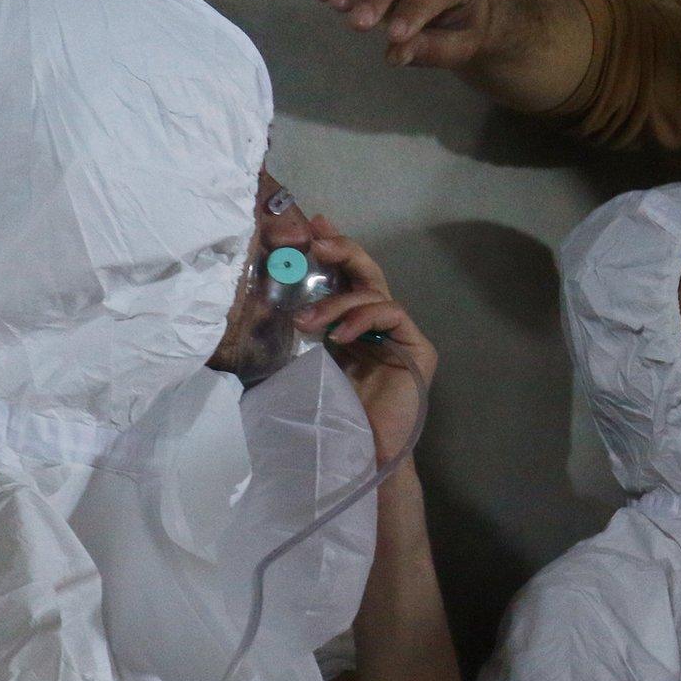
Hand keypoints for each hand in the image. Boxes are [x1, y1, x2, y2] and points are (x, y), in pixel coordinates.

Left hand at [292, 215, 437, 463]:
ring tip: (307, 321)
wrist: (360, 456)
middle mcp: (380, 326)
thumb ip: (301, 334)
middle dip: (341, 250)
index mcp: (353, 326)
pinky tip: (340, 335)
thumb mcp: (305, 364)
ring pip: (375, 292)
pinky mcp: (417, 350)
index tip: (309, 225)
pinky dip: (363, 317)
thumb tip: (263, 300)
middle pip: (367, 273)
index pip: (346, 277)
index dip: (332, 248)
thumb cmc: (331, 418)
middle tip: (316, 240)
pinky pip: (392, 314)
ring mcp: (401, 336)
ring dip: (337, 300)